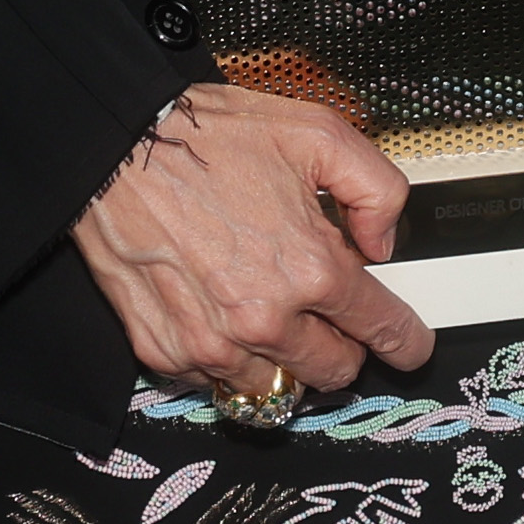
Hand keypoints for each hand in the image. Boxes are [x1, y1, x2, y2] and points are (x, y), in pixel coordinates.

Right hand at [74, 84, 438, 401]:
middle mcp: (262, 318)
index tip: (408, 346)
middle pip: (333, 371)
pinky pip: (213, 382)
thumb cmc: (206, 138)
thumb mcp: (318, 134)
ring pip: (274, 388)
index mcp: (309, 268)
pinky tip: (220, 312)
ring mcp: (210, 344)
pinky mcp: (164, 352)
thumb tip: (383, 242)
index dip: (404, 341)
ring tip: (267, 310)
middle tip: (327, 313)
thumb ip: (376, 190)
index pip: (380, 329)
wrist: (116, 146)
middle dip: (342, 346)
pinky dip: (225, 359)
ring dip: (282, 360)